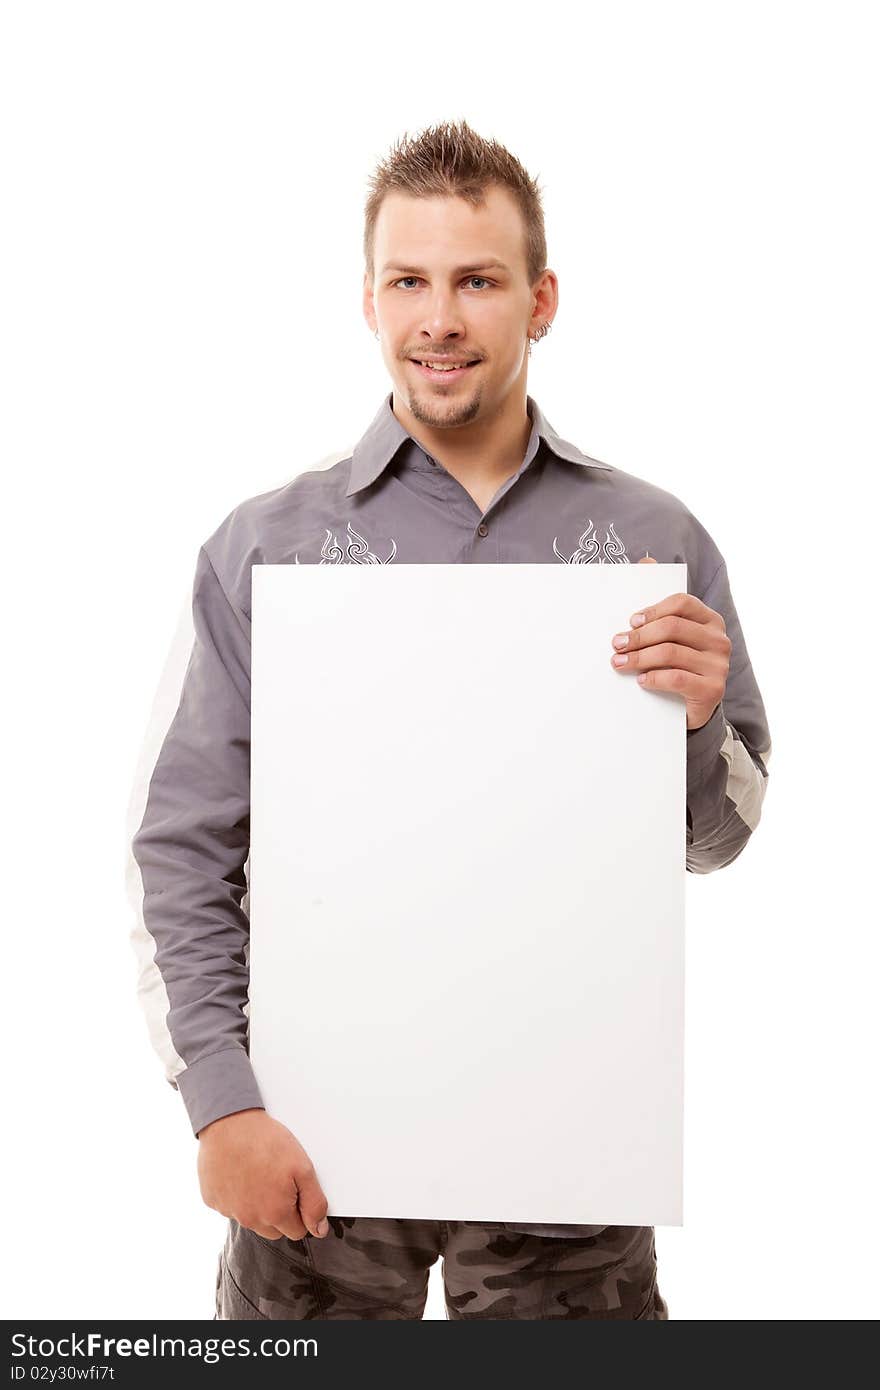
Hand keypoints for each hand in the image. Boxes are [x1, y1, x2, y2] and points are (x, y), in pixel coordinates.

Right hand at [197, 1108, 329, 1240]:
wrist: (229, 1122)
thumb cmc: (266, 1141)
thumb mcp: (303, 1168)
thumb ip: (314, 1203)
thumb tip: (319, 1229)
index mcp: (275, 1214)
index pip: (296, 1231)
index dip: (300, 1210)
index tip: (295, 1189)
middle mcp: (250, 1219)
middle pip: (273, 1230)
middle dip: (279, 1212)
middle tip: (277, 1180)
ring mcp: (228, 1211)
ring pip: (250, 1219)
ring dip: (257, 1204)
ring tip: (258, 1172)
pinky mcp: (212, 1200)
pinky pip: (229, 1206)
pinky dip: (235, 1195)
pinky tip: (239, 1172)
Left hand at [609, 555, 730, 731]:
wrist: (692, 709)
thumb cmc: (676, 666)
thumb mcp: (669, 637)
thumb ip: (659, 605)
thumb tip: (646, 561)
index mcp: (709, 620)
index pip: (682, 603)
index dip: (653, 609)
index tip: (630, 621)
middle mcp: (719, 640)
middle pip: (672, 627)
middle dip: (638, 636)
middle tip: (615, 645)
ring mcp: (719, 665)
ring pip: (670, 653)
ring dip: (638, 658)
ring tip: (619, 663)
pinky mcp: (713, 689)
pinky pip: (676, 678)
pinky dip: (653, 678)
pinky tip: (641, 680)